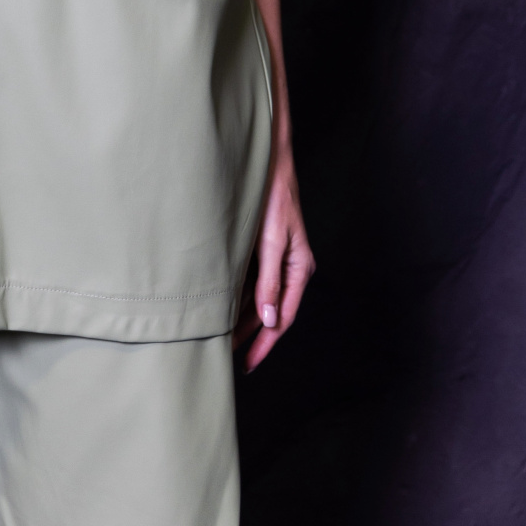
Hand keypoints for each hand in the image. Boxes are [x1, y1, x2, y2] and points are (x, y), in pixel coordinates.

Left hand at [235, 149, 314, 371]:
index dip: (266, 342)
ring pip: (261, 300)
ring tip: (225, 340)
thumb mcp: (271, 242)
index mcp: (299, 269)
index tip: (249, 362)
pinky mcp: (262, 250)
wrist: (266, 164)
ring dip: (245, 320)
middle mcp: (290, 268)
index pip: (283, 317)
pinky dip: (240, 300)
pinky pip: (252, 284)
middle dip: (254, 336)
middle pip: (272, 312)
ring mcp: (276, 260)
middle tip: (233, 358)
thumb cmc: (273, 198)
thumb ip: (269, 281)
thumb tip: (270, 320)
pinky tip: (225, 310)